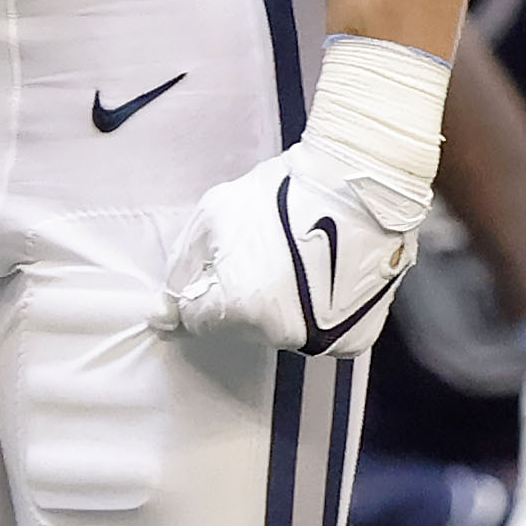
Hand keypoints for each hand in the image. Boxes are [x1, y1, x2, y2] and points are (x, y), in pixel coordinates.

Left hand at [160, 141, 428, 357]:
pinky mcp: (355, 338)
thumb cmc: (283, 195)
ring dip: (275, 305)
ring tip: (292, 262)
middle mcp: (284, 334)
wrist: (359, 185)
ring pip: (278, 330)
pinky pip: (317, 331)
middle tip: (259, 255)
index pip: (197, 320)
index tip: (203, 278)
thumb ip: (184, 266)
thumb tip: (166, 307)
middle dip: (237, 296)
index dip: (195, 294)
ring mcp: (324, 340)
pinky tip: (318, 276)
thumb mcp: (213, 216)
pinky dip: (312, 311)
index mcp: (243, 308)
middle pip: (238, 326)